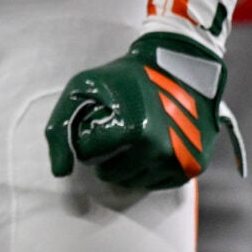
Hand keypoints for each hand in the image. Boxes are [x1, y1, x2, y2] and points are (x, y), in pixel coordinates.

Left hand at [46, 30, 245, 195]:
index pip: (88, 155)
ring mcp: (178, 161)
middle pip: (110, 174)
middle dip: (104, 156)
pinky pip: (156, 184)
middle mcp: (158, 151)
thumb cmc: (127, 76)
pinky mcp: (192, 168)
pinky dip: (146, 171)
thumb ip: (61, 127)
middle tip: (114, 133)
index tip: (97, 122)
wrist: (181, 67)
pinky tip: (147, 148)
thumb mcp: (84, 87)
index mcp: (132, 130)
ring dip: (123, 166)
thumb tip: (59, 173)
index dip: (87, 138)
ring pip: (132, 183)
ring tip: (129, 140)